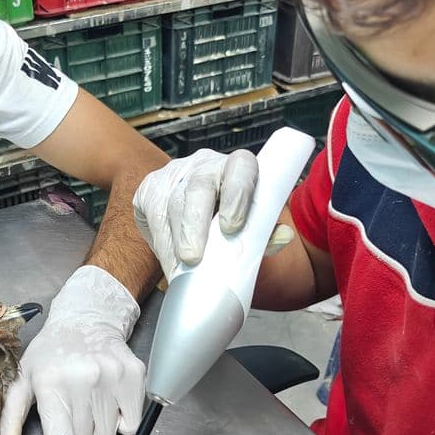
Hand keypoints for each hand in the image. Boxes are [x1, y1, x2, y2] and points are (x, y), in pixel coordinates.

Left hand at [0, 266, 143, 434]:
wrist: (86, 319)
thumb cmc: (50, 356)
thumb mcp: (23, 382)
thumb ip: (12, 419)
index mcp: (50, 387)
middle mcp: (83, 382)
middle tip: (73, 411)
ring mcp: (111, 377)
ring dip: (99, 430)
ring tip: (90, 401)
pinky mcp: (134, 376)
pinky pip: (131, 425)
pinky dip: (121, 420)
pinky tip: (108, 398)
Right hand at [133, 148, 258, 278]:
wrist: (204, 209)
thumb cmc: (234, 217)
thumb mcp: (254, 224)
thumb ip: (267, 232)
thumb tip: (283, 236)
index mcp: (238, 166)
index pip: (241, 168)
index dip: (237, 195)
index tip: (232, 227)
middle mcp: (205, 164)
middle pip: (198, 189)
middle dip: (194, 226)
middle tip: (193, 258)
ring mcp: (175, 174)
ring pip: (170, 205)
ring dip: (174, 243)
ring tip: (179, 270)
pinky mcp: (151, 188)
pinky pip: (151, 215)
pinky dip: (161, 243)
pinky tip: (169, 260)